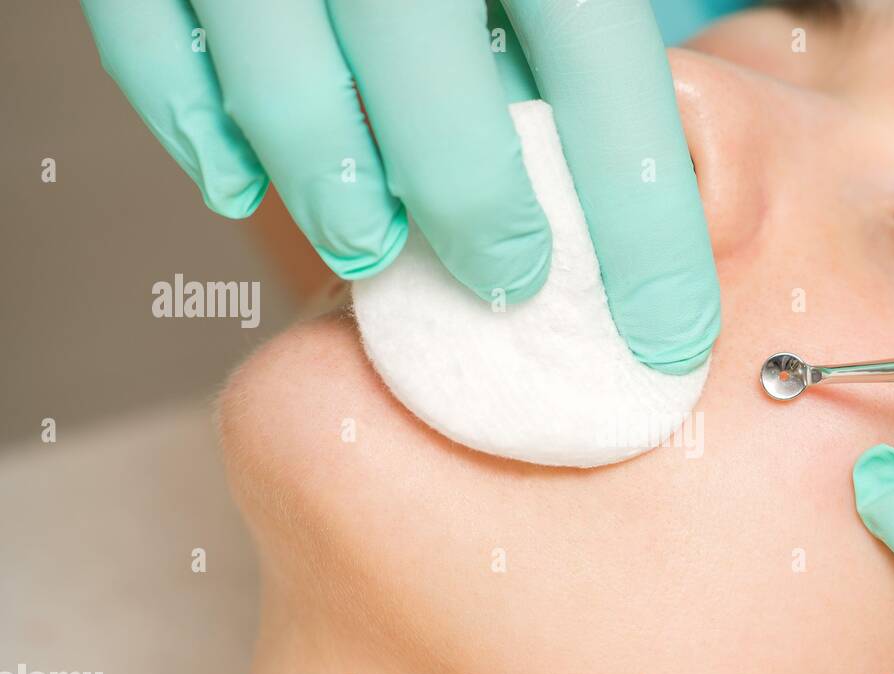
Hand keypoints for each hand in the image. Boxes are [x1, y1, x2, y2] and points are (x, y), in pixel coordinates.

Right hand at [81, 0, 718, 371]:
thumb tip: (664, 131)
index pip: (601, 80)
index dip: (643, 226)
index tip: (668, 332)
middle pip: (442, 101)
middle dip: (481, 216)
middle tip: (509, 280)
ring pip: (291, 90)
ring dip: (336, 195)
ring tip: (371, 249)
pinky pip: (150, 46)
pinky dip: (192, 127)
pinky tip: (237, 180)